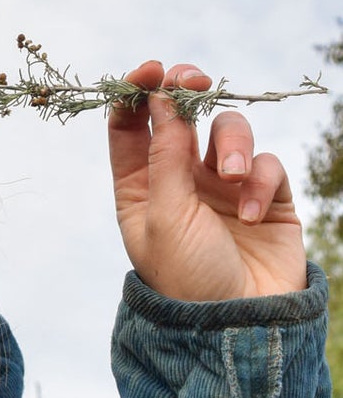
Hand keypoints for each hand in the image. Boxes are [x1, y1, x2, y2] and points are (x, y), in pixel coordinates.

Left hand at [107, 60, 306, 301]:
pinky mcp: (266, 196)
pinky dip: (260, 182)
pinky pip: (266, 164)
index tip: (149, 70)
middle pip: (181, 115)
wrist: (240, 326)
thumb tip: (160, 99)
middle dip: (187, 92)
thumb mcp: (164, 217)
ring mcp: (224, 187)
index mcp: (140, 188)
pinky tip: (252, 215)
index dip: (136, 93)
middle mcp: (180, 181)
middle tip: (193, 82)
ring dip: (233, 143)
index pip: (131, 127)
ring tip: (232, 177)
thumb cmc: (189, 278)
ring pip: (229, 131)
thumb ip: (165, 157)